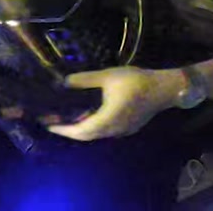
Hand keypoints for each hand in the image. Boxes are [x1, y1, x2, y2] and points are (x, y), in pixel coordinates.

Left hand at [46, 67, 186, 141]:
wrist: (163, 89)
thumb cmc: (135, 81)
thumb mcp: (108, 76)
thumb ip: (85, 80)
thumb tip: (64, 82)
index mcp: (106, 120)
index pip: (79, 131)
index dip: (63, 130)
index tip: (48, 126)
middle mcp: (112, 130)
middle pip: (86, 135)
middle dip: (69, 131)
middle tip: (54, 123)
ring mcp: (121, 131)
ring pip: (96, 134)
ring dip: (82, 129)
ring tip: (68, 119)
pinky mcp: (128, 128)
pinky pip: (106, 131)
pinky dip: (94, 126)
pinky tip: (89, 115)